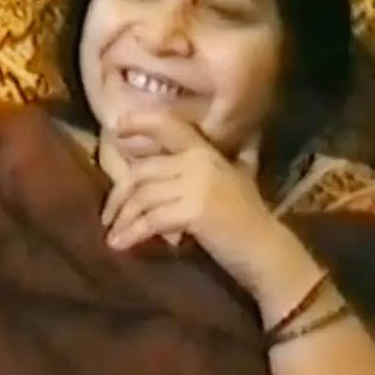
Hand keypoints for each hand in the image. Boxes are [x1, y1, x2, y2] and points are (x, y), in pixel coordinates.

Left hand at [100, 110, 320, 307]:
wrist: (267, 251)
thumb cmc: (251, 219)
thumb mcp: (241, 179)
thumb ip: (238, 157)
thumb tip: (248, 140)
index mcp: (207, 151)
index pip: (169, 126)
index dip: (139, 123)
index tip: (115, 127)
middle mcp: (201, 161)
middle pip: (143, 171)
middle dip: (119, 195)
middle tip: (108, 216)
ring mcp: (198, 184)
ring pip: (143, 197)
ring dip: (123, 219)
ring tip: (112, 236)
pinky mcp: (194, 210)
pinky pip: (151, 220)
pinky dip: (132, 234)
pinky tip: (121, 245)